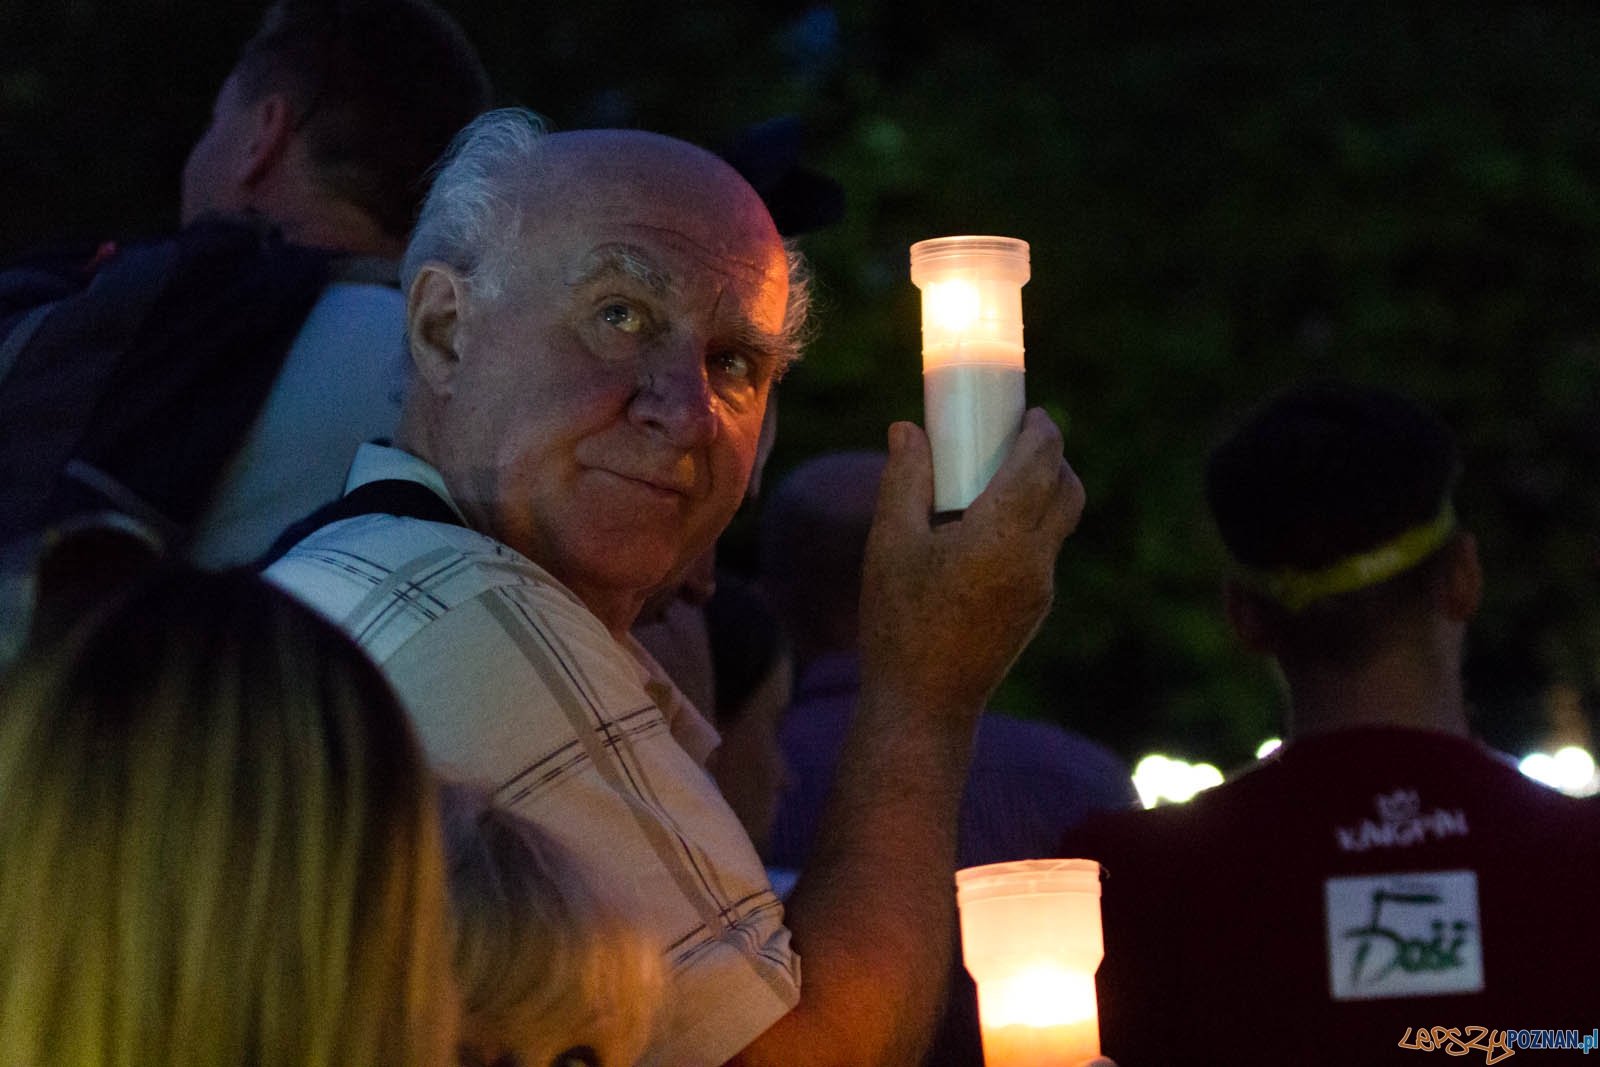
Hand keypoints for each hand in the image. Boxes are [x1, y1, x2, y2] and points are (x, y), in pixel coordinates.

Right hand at [859, 408, 1083, 718]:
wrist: (924, 704)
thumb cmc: (899, 621)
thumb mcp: (890, 543)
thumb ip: (904, 479)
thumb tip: (908, 428)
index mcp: (1001, 534)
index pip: (1043, 461)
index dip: (1043, 428)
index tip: (1028, 412)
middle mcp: (1033, 558)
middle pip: (1067, 488)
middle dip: (1051, 456)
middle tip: (1018, 439)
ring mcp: (1040, 588)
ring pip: (1059, 521)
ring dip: (1043, 491)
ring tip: (998, 481)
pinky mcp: (1035, 609)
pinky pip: (1043, 552)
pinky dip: (1029, 525)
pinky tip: (985, 531)